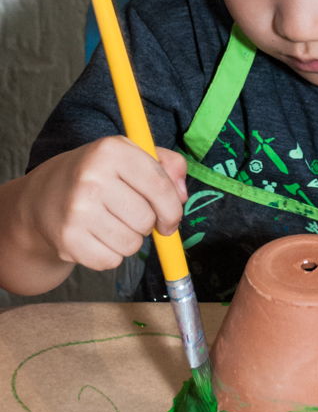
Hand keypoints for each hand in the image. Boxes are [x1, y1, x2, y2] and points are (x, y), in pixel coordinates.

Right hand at [18, 137, 187, 272]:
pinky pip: (112, 261)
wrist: (41, 198)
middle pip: (147, 219)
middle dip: (147, 223)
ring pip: (132, 244)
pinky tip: (97, 237)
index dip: (173, 209)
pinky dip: (110, 255)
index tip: (170, 218)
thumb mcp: (130, 155)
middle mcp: (91, 178)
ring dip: (130, 240)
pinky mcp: (68, 240)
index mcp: (111, 151)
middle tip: (128, 214)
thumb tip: (182, 195)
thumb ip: (167, 166)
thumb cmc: (96, 176)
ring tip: (111, 224)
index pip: (160, 186)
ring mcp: (77, 211)